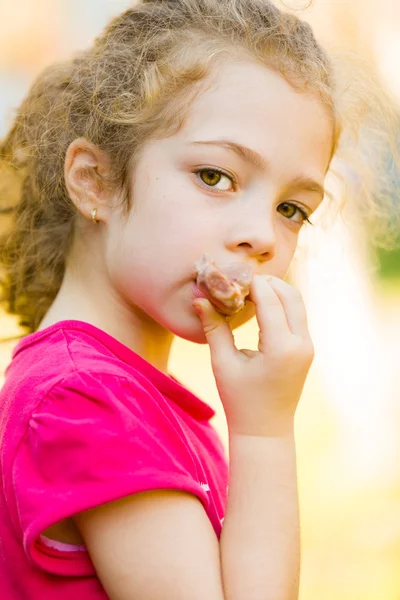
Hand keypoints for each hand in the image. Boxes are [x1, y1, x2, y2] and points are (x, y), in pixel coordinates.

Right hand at [192, 275, 314, 436]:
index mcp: (281, 348)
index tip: (230, 276)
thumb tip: (199, 298)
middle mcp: (301, 344)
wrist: (265, 429)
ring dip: (274, 290)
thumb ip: (214, 327)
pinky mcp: (306, 348)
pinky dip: (279, 303)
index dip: (250, 283)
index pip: (269, 299)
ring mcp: (307, 346)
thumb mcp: (223, 363)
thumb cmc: (239, 400)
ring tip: (246, 291)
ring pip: (296, 301)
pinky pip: (296, 314)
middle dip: (265, 282)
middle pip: (290, 294)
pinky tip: (257, 304)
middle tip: (238, 281)